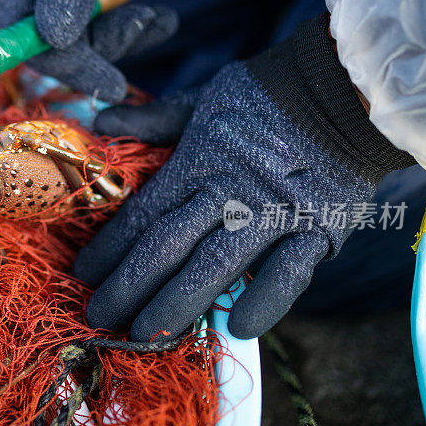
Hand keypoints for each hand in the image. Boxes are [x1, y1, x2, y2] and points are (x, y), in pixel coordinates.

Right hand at [0, 0, 176, 102]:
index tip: (109, 84)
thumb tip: (54, 40)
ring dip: (130, 36)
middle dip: (107, 48)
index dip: (70, 68)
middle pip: (68, 48)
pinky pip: (122, 20)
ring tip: (159, 20)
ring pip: (99, 38)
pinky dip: (144, 25)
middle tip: (141, 29)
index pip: (32, 44)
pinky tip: (163, 20)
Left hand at [73, 14, 413, 339]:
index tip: (82, 275)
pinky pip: (288, 275)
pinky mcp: (317, 230)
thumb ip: (153, 120)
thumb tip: (103, 121)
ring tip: (147, 335)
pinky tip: (236, 328)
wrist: (342, 90)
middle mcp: (229, 190)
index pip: (143, 213)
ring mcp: (274, 213)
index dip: (110, 248)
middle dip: (129, 286)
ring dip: (179, 304)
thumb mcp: (201, 100)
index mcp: (198, 160)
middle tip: (99, 317)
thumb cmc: (263, 97)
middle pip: (168, 246)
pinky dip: (264, 303)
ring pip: (216, 266)